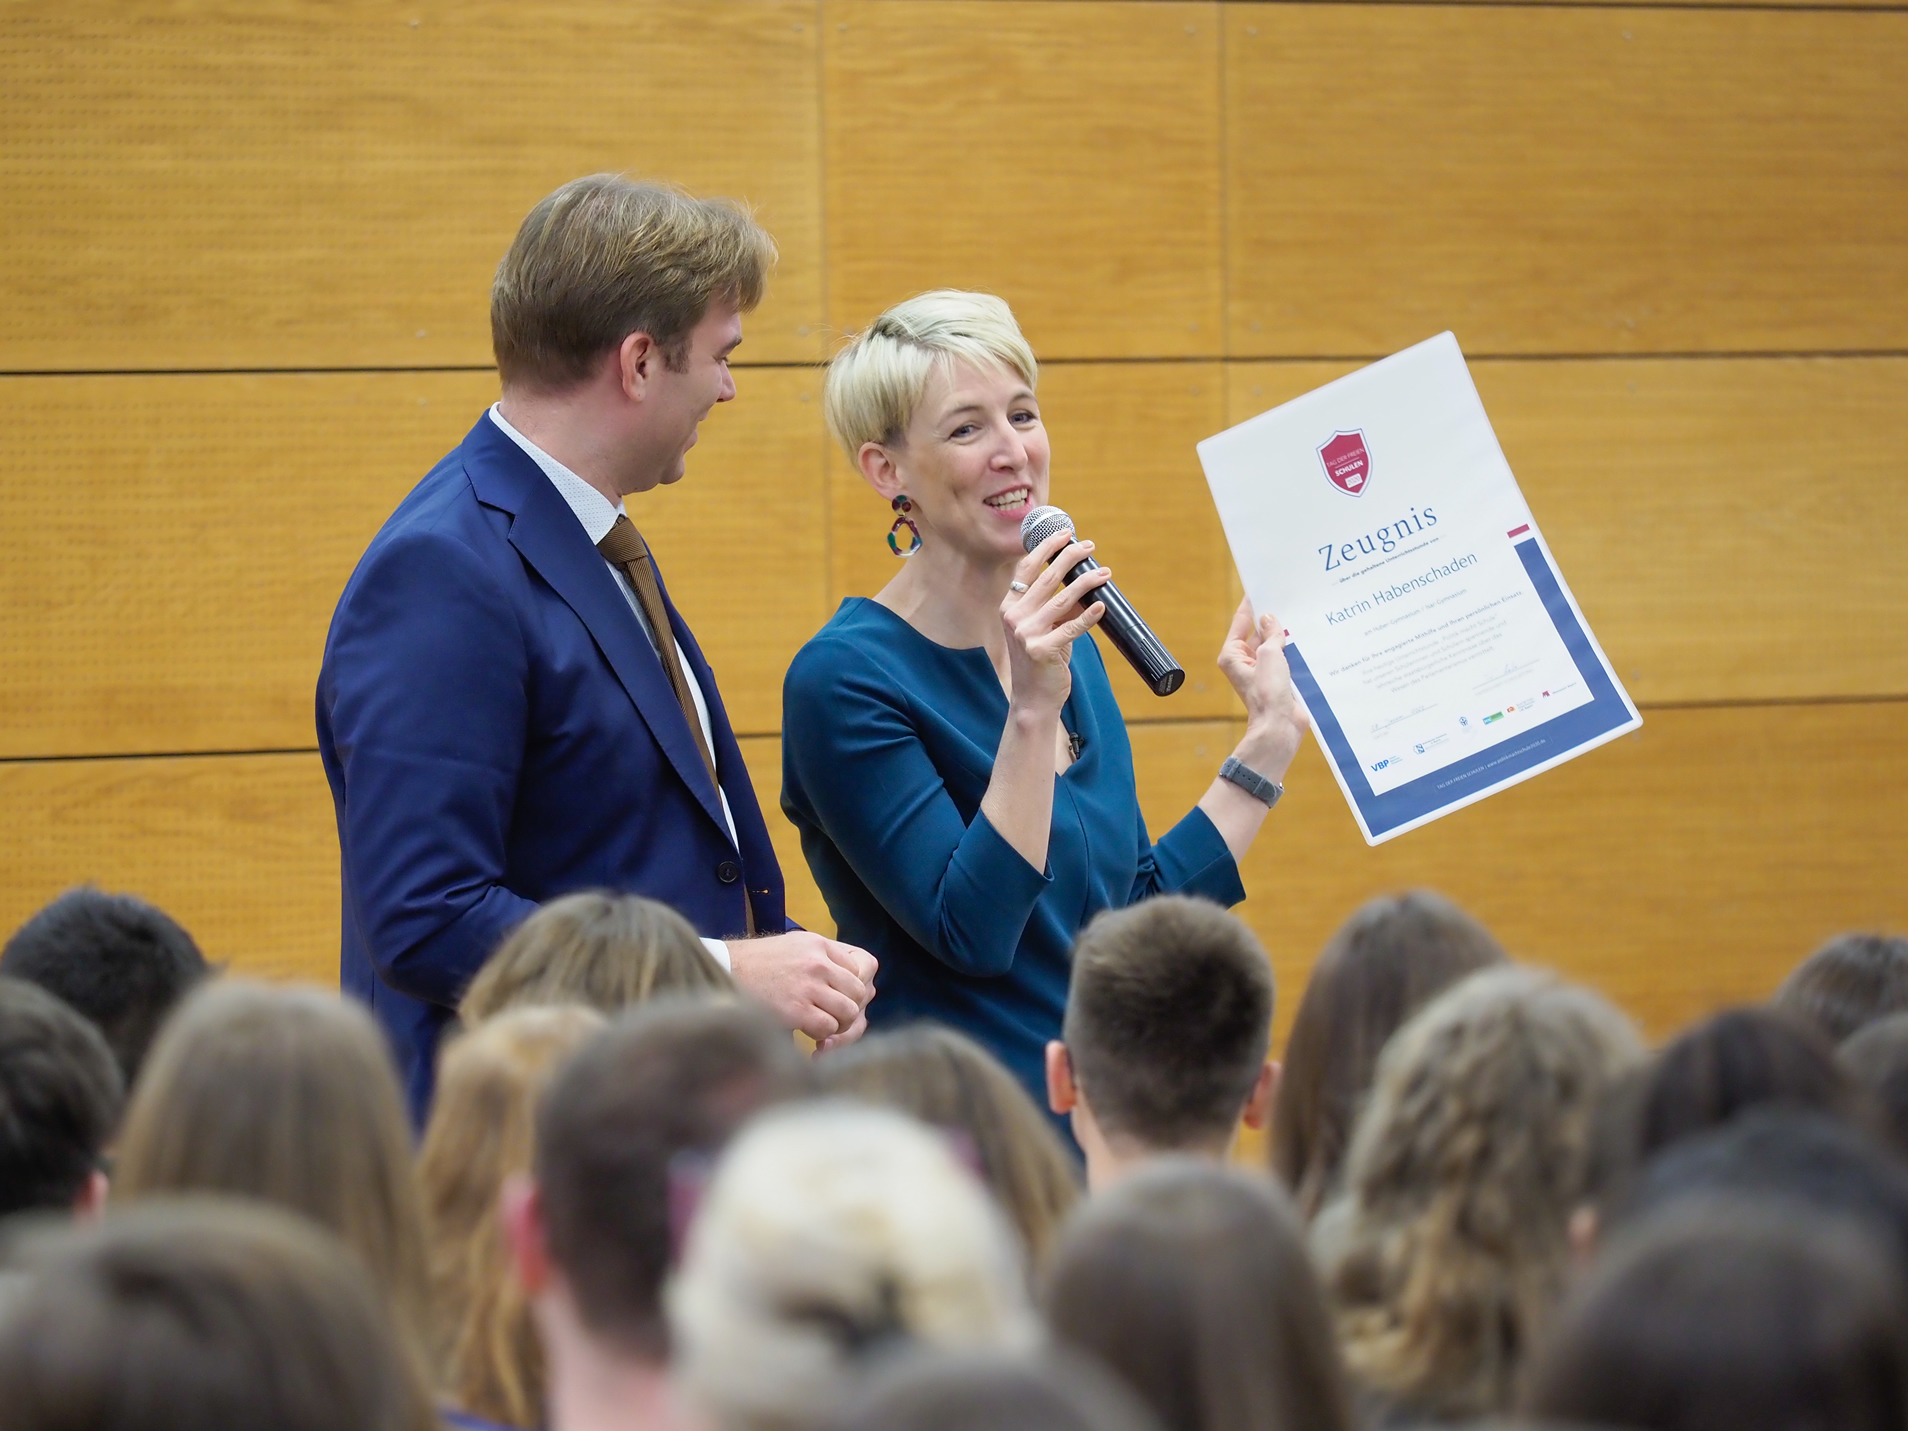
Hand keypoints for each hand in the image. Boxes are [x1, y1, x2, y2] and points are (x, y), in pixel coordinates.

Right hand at [727, 931, 876, 1042]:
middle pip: (859, 992)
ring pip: (848, 1012)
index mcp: (820, 944)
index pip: (864, 966)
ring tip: (820, 1025)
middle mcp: (818, 962)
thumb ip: (824, 957)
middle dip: (850, 1008)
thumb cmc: (758, 963)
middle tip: (833, 1016)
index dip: (856, 987)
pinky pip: (828, 1027)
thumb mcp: (794, 946)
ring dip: (837, 1024)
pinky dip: (821, 1035)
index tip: (841, 997)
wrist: (724, 971)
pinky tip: (806, 1032)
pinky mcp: (796, 1009)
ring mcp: (808, 985)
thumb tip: (854, 980)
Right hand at [1000, 528, 1109, 713]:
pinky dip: (1089, 616)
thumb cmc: (1041, 661)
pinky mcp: (1042, 650)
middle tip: (1090, 546)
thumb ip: (1059, 609)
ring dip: (1087, 582)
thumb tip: (1086, 587)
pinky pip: (1071, 627)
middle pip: (1047, 578)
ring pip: (1062, 599)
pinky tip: (1102, 606)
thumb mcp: (1046, 629)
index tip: (1065, 534)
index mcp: (1009, 607)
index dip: (1046, 548)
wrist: (1033, 699)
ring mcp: (1026, 634)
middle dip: (1071, 558)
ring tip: (1105, 573)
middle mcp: (1014, 617)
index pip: (1027, 569)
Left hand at [1216, 597, 1307, 781]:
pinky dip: (1295, 648)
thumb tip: (1270, 619)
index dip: (1251, 603)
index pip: (1241, 621)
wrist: (1280, 726)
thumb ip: (1271, 634)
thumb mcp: (1270, 655)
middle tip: (1287, 596)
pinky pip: (1286, 657)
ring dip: (1286, 633)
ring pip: (1274, 644)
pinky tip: (1308, 636)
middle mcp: (1245, 661)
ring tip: (1300, 612)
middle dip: (1272, 617)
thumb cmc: (1268, 694)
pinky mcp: (1279, 679)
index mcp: (1233, 654)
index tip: (1260, 586)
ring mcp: (1263, 670)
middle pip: (1259, 632)